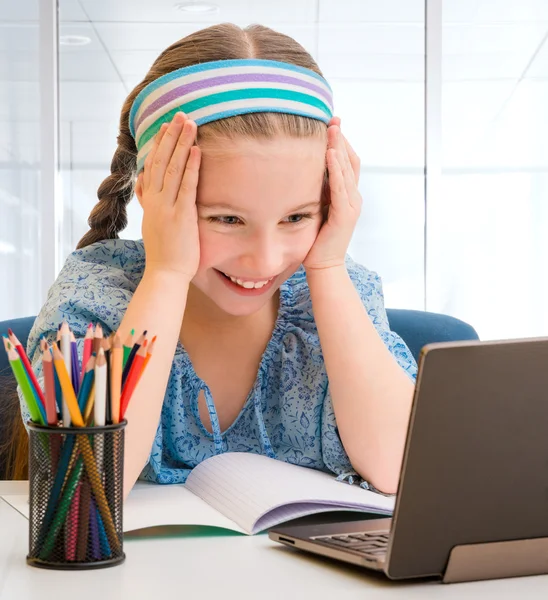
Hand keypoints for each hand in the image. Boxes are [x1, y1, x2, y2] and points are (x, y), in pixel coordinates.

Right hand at [135, 112, 200, 280]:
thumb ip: (146, 199)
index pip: (153, 166)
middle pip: (162, 161)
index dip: (160, 144)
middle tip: (180, 115)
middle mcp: (156, 200)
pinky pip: (187, 186)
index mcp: (150, 201)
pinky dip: (191, 167)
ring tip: (190, 123)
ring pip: (173, 169)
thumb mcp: (151, 222)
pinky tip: (196, 150)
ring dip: (182, 144)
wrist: (164, 274)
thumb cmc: (163, 252)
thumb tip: (141, 180)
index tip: (166, 127)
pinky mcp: (181, 216)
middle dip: (171, 137)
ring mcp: (168, 207)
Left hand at [303, 117, 361, 270]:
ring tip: (331, 129)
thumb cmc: (316, 238)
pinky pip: (342, 187)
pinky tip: (329, 154)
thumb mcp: (316, 207)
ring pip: (348, 169)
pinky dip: (337, 169)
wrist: (323, 265)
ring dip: (340, 147)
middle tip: (332, 118)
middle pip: (350, 159)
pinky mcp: (345, 214)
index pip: (347, 161)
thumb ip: (315, 190)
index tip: (330, 122)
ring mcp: (352, 205)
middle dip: (341, 138)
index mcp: (347, 194)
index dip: (341, 141)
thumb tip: (298, 170)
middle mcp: (353, 196)